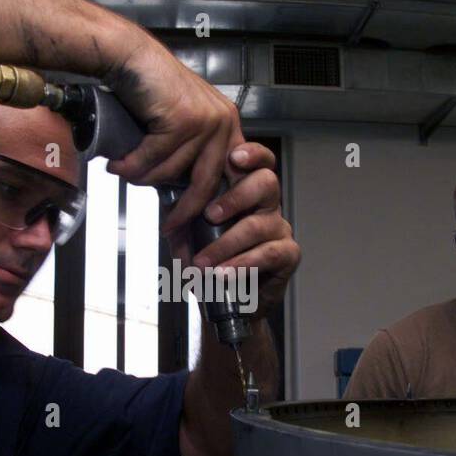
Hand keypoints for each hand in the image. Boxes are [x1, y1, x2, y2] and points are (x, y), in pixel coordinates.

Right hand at [102, 38, 243, 233]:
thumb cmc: (150, 92)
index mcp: (227, 127)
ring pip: (171, 173)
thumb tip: (184, 200)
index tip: (197, 226)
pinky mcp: (183, 120)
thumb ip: (189, 156)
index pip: (228, 177)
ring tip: (125, 172)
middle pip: (206, 184)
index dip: (212, 207)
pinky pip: (154, 159)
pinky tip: (118, 163)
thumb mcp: (180, 127)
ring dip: (143, 178)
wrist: (131, 58)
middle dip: (184, 212)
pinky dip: (131, 166)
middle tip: (169, 228)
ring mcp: (205, 121)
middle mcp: (222, 123)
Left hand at [173, 142, 298, 320]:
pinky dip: (241, 264)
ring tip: (203, 263)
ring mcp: (279, 228)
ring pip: (258, 224)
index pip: (260, 161)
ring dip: (225, 244)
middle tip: (210, 215)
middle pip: (266, 182)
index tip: (234, 157)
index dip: (253, 154)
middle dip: (235, 196)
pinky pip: (268, 253)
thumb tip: (167, 219)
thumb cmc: (214, 260)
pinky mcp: (288, 254)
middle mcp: (267, 205)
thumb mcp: (190, 237)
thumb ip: (181, 222)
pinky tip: (223, 274)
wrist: (231, 302)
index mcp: (247, 190)